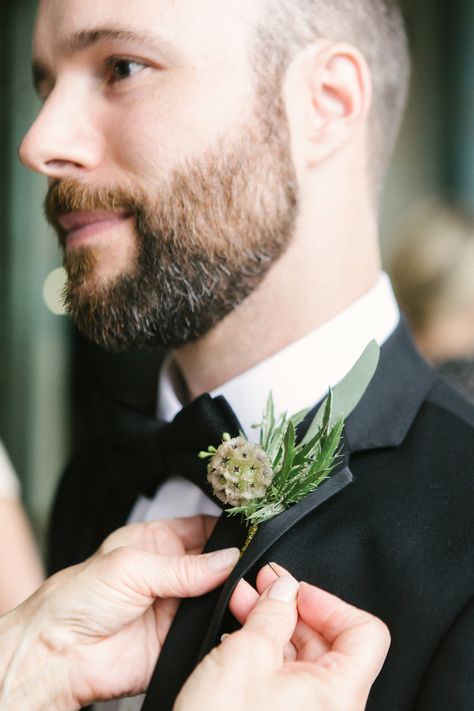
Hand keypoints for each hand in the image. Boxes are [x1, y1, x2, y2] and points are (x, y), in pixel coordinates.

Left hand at [0, 516, 236, 710]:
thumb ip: (182, 566)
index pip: (201, 528)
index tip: (250, 532)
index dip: (225, 530)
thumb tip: (226, 559)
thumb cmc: (78, 598)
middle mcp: (170, 572)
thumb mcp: (132, 566)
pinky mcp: (179, 639)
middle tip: (254, 564)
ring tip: (244, 591)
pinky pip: (210, 630)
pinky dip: (224, 625)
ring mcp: (176, 606)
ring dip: (232, 595)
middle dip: (234, 563)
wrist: (60, 654)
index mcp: (156, 542)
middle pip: (216, 562)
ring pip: (218, 596)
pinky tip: (232, 617)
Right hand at [175, 566, 389, 710]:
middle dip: (292, 608)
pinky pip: (288, 679)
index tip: (297, 592)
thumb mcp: (246, 654)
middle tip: (264, 586)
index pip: (366, 633)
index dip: (331, 603)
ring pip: (305, 659)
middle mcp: (333, 709)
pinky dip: (267, 652)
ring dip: (275, 625)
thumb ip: (272, 612)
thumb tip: (284, 589)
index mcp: (338, 694)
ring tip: (244, 603)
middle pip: (332, 642)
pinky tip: (240, 637)